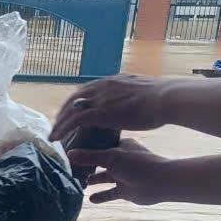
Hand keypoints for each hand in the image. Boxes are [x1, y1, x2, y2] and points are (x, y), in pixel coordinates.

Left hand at [50, 75, 173, 142]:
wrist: (167, 98)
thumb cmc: (163, 99)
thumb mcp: (144, 93)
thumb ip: (133, 97)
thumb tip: (136, 102)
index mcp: (114, 81)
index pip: (88, 89)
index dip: (77, 102)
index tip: (71, 111)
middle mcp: (103, 86)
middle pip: (75, 98)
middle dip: (64, 112)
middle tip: (57, 124)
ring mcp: (100, 98)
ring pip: (70, 110)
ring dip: (59, 123)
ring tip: (53, 135)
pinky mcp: (99, 111)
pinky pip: (73, 121)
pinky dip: (62, 129)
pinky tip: (56, 139)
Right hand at [68, 137, 171, 204]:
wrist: (161, 183)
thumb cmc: (138, 164)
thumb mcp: (110, 158)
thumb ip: (89, 157)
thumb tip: (68, 154)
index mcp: (120, 147)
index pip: (99, 146)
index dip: (86, 149)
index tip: (70, 152)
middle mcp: (121, 160)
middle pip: (99, 163)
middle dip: (86, 166)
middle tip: (70, 169)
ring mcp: (123, 176)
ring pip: (103, 178)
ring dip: (92, 180)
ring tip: (78, 183)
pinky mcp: (125, 191)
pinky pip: (109, 194)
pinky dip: (101, 196)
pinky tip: (90, 199)